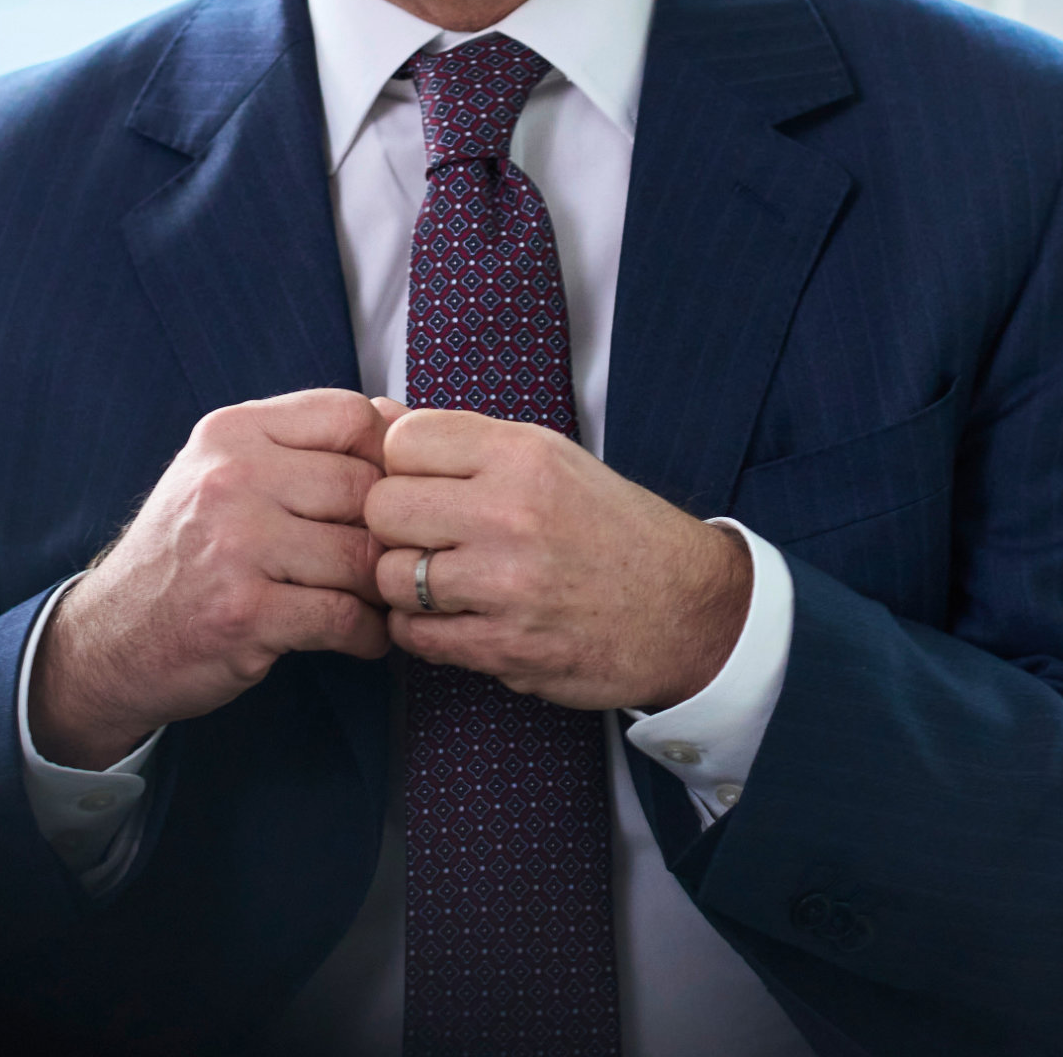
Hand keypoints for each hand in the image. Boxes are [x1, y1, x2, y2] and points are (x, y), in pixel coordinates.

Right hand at [28, 388, 393, 768]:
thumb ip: (302, 443)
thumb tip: (397, 416)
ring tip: (373, 601)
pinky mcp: (244, 613)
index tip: (387, 493)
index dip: (387, 456)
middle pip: (366, 488)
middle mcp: (230, 478)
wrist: (113, 635)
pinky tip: (359, 636)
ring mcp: (235, 546)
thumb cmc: (187, 551)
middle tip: (386, 560)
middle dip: (385, 532)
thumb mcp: (225, 471)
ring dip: (381, 589)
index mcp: (232, 431)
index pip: (350, 415)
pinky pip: (344, 617)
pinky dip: (367, 634)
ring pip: (362, 557)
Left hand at [365, 405, 751, 711]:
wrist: (687, 609)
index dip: (401, 464)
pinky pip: (414, 636)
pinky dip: (420, 630)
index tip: (424, 483)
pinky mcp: (506, 648)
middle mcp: (512, 514)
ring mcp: (507, 585)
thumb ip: (461, 441)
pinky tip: (450, 618)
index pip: (402, 440)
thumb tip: (375, 414)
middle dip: (394, 525)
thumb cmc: (610, 528)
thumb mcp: (548, 459)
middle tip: (424, 536)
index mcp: (523, 455)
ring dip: (404, 583)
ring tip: (439, 581)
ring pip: (390, 576)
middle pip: (383, 508)